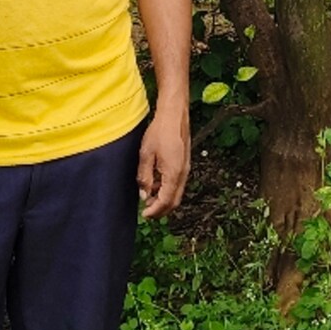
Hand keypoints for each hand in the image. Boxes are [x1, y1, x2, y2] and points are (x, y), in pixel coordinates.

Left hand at [138, 103, 191, 218]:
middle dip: (161, 210)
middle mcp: (183, 173)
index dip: (154, 211)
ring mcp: (186, 168)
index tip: (144, 215)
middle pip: (175, 201)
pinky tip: (157, 184)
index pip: (165, 201)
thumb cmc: (160, 131)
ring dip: (164, 199)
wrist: (174, 114)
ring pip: (177, 192)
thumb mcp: (146, 155)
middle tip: (147, 211)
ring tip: (149, 197)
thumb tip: (145, 194)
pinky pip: (178, 183)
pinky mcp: (185, 162)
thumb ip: (145, 177)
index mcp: (174, 173)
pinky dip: (168, 189)